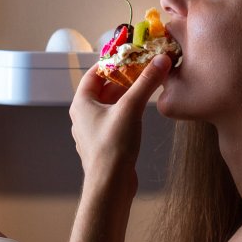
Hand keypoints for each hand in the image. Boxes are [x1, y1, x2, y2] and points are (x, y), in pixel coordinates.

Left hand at [69, 54, 170, 178]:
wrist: (110, 185)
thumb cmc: (112, 148)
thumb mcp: (131, 108)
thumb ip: (146, 82)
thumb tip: (160, 61)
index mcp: (81, 104)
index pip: (94, 73)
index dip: (112, 62)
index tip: (130, 56)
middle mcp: (84, 116)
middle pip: (104, 89)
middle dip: (124, 79)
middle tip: (144, 69)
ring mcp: (94, 131)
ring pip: (110, 105)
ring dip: (127, 95)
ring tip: (146, 87)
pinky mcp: (105, 143)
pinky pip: (115, 120)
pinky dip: (127, 112)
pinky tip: (142, 112)